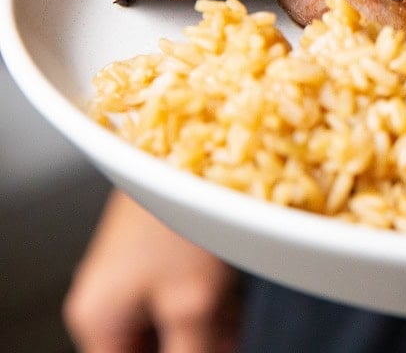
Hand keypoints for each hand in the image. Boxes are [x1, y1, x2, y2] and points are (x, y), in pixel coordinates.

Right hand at [64, 191, 240, 352]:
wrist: (194, 141)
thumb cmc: (179, 214)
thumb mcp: (190, 302)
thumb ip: (191, 351)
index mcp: (99, 315)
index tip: (204, 351)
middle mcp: (111, 294)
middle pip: (152, 346)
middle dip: (193, 346)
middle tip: (222, 336)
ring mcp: (138, 270)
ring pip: (175, 321)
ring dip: (208, 328)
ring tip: (231, 318)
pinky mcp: (166, 250)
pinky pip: (189, 291)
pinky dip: (214, 303)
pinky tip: (237, 303)